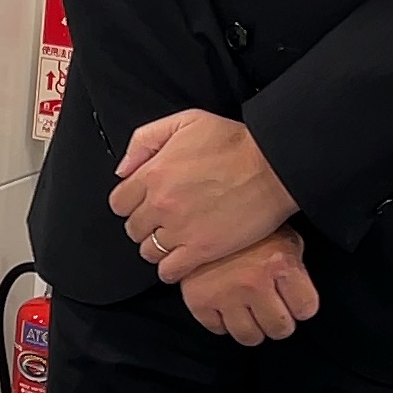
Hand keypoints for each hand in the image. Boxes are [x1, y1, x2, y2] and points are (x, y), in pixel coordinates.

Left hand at [110, 108, 293, 279]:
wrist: (273, 166)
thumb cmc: (235, 143)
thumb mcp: (185, 122)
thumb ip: (145, 140)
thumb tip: (123, 169)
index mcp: (153, 174)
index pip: (119, 202)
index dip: (132, 203)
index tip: (146, 203)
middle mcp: (161, 204)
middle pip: (133, 228)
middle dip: (146, 224)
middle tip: (165, 219)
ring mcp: (179, 230)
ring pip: (148, 251)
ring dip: (158, 246)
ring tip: (176, 238)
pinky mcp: (201, 250)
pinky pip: (169, 271)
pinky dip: (171, 268)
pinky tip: (182, 258)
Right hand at [177, 230, 318, 346]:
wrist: (203, 212)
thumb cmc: (250, 228)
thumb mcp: (283, 238)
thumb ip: (294, 267)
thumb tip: (300, 300)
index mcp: (280, 263)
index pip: (306, 309)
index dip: (301, 305)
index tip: (294, 301)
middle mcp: (253, 282)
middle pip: (280, 329)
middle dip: (280, 322)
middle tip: (273, 310)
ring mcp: (224, 294)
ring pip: (249, 337)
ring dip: (254, 328)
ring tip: (250, 312)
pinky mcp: (198, 300)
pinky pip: (218, 329)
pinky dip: (223, 322)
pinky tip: (227, 306)